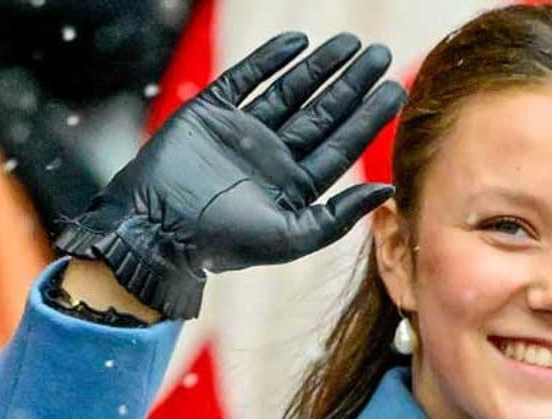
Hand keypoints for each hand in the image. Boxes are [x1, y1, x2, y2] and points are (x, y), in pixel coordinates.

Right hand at [56, 32, 406, 318]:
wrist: (158, 228)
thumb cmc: (222, 242)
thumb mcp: (290, 238)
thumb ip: (338, 216)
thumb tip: (387, 189)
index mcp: (289, 190)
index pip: (337, 147)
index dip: (366, 119)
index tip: (394, 89)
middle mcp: (268, 160)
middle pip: (319, 115)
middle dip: (350, 85)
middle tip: (379, 56)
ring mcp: (240, 135)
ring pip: (288, 92)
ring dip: (318, 67)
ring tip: (349, 43)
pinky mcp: (210, 114)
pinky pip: (244, 79)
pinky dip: (269, 59)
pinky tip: (297, 42)